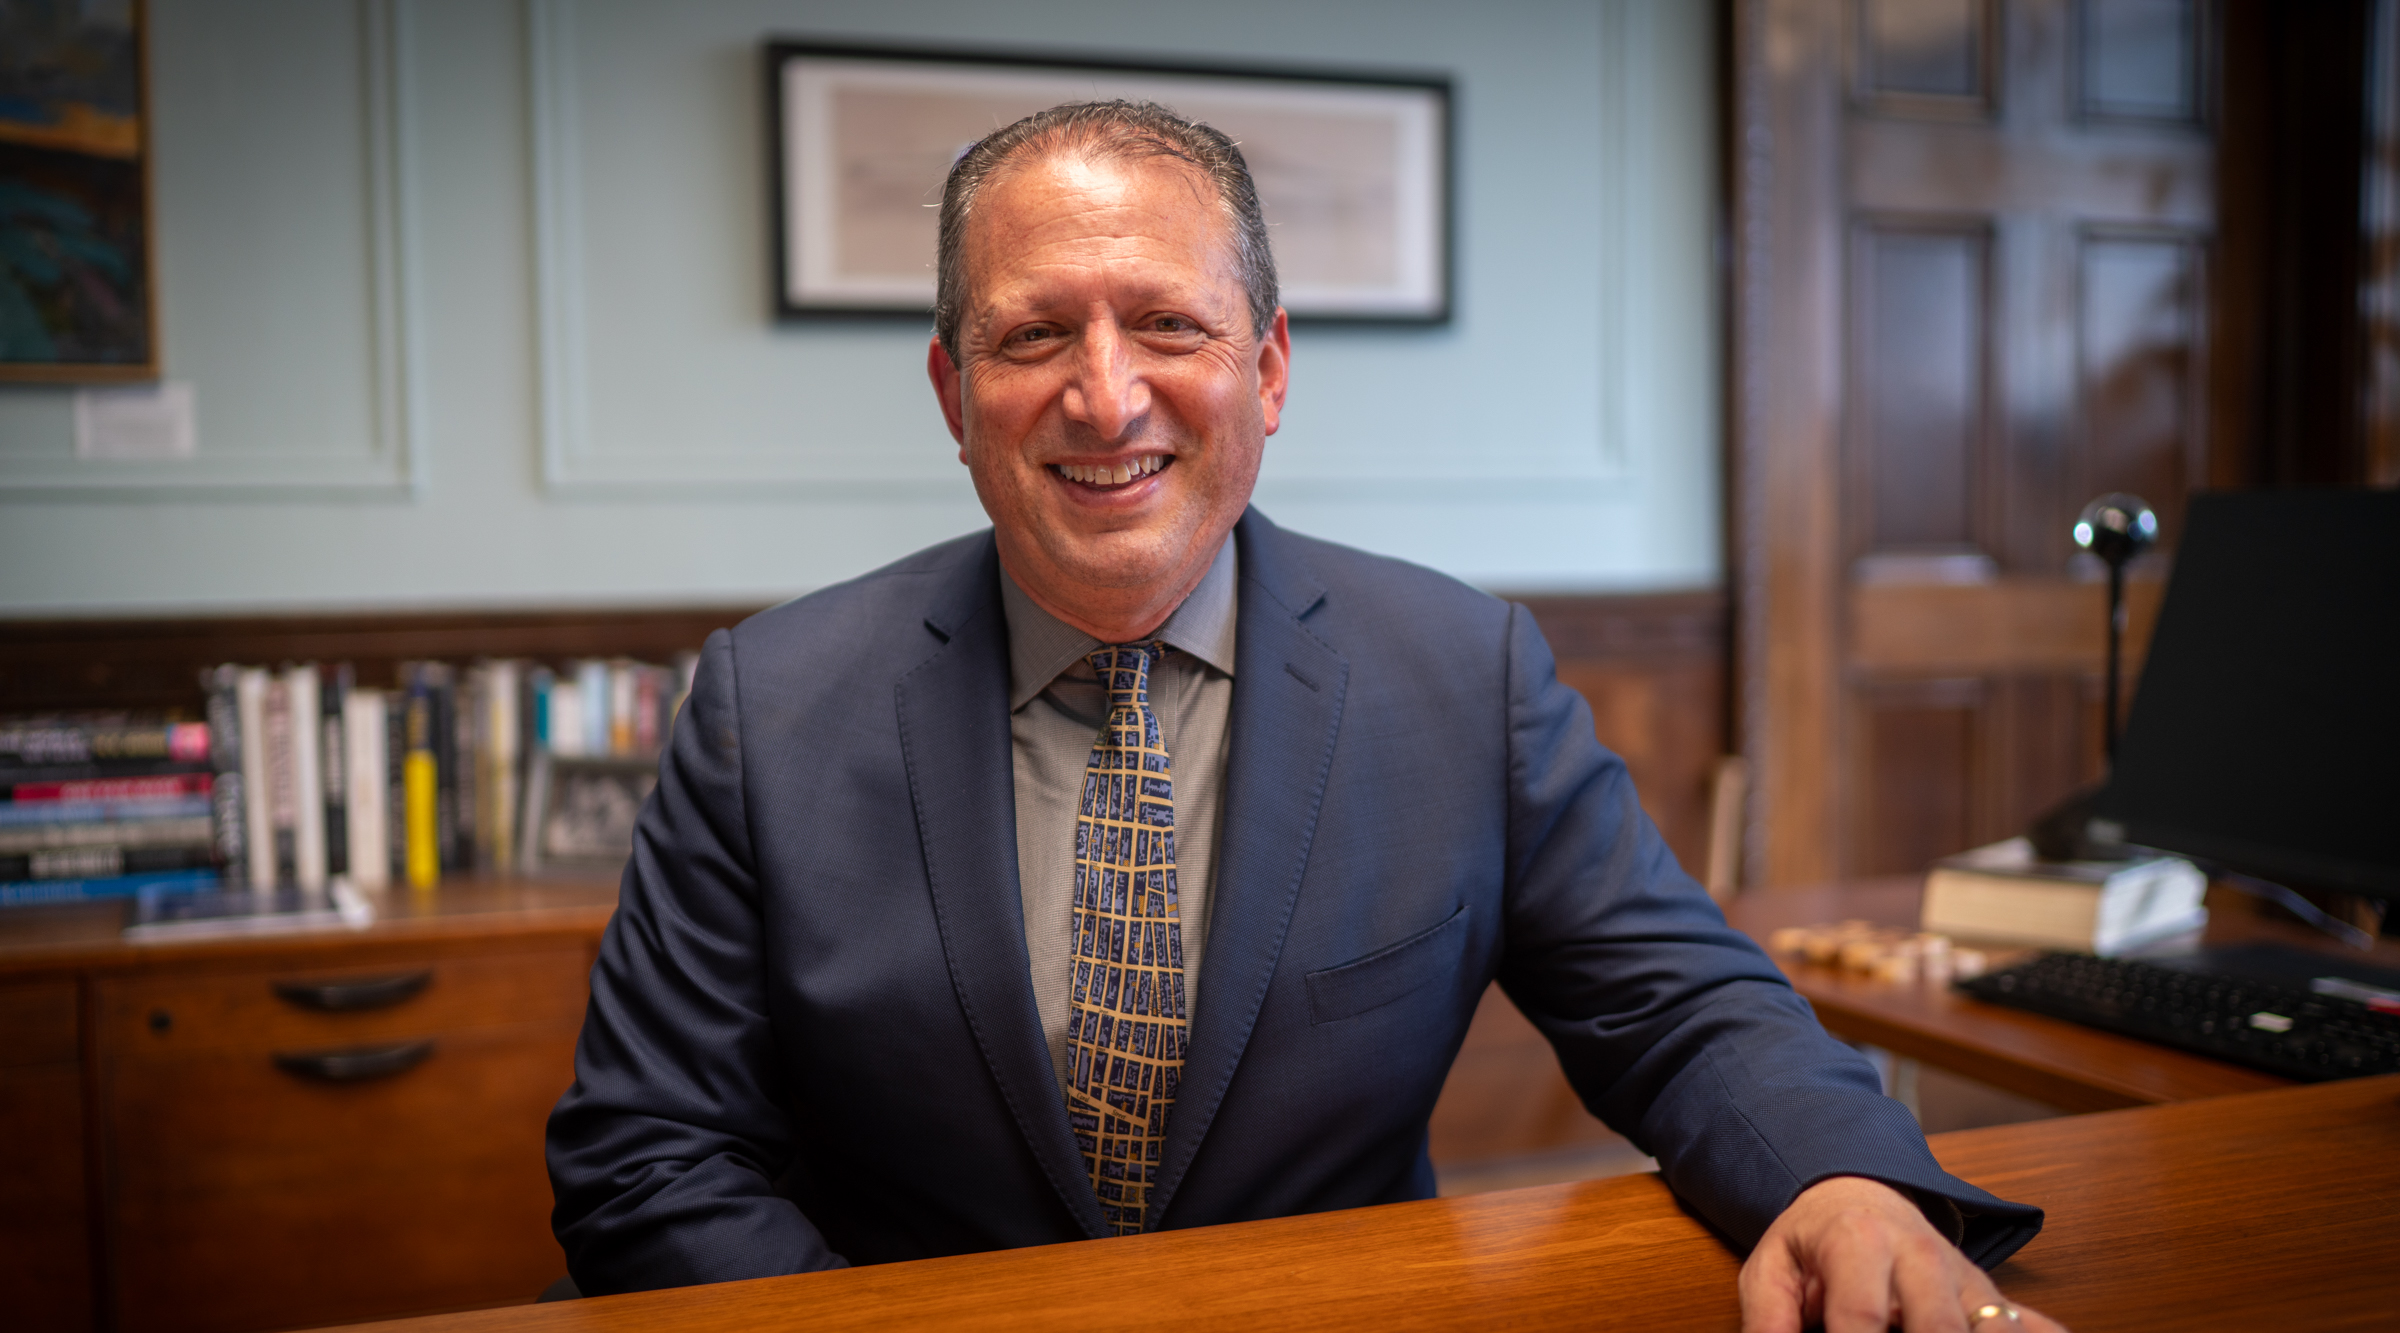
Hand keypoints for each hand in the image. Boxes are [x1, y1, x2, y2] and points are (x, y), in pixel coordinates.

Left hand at [1739, 1176, 2066, 1332]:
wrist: (1860, 1191)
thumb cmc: (1813, 1241)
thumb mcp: (1771, 1270)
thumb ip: (1767, 1319)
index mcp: (1858, 1241)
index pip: (1859, 1315)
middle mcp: (1922, 1255)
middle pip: (1939, 1327)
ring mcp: (1965, 1278)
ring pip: (1991, 1328)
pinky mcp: (1995, 1299)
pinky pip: (2036, 1325)